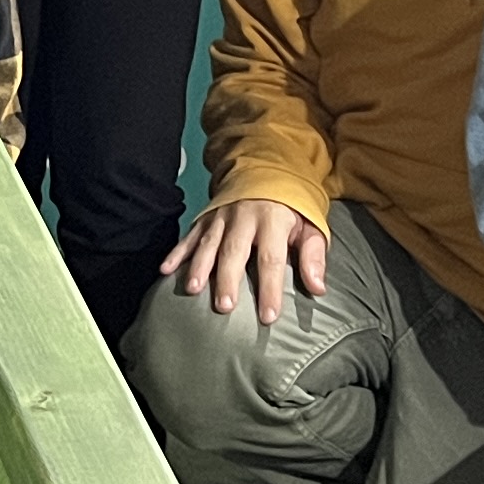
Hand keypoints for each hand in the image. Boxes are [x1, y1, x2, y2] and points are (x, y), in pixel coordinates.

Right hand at [161, 197, 327, 322]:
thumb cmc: (291, 207)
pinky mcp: (206, 217)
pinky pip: (190, 235)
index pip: (272, 258)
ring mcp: (221, 215)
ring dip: (199, 267)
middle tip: (225, 306)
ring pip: (209, 243)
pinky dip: (177, 252)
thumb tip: (317, 288)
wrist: (265, 168)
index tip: (267, 315)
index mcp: (273, 219)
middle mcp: (244, 216)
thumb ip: (313, 256)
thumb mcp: (310, 226)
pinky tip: (166, 269)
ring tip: (193, 290)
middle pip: (235, 250)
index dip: (269, 287)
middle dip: (228, 278)